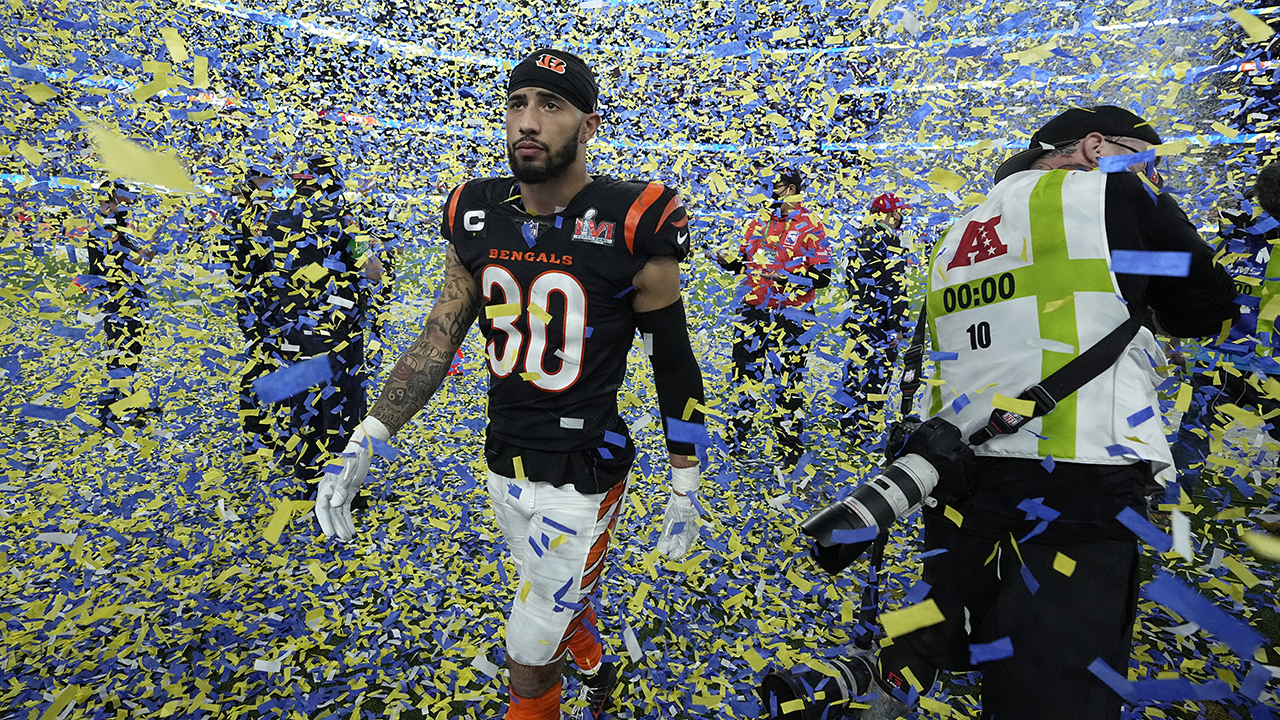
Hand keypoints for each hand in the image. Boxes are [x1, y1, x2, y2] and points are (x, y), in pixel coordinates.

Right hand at [315, 417, 389, 539]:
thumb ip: (342, 485)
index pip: (323, 504)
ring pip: (337, 513)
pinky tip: (351, 531)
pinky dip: (347, 521)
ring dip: (342, 525)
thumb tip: (336, 503)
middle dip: (333, 526)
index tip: (330, 531)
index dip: (325, 519)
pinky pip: (345, 511)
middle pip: (329, 511)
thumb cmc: (354, 457)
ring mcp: (337, 493)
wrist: (361, 449)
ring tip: (347, 538)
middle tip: (339, 538)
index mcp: (326, 484)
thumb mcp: (349, 469)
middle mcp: (329, 490)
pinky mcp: (346, 495)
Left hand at [655, 464, 700, 559]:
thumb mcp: (668, 528)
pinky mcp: (691, 516)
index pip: (682, 550)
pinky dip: (680, 531)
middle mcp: (692, 532)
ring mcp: (693, 523)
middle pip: (684, 543)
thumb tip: (662, 550)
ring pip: (685, 535)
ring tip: (671, 539)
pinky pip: (686, 527)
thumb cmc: (677, 512)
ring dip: (678, 539)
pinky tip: (676, 528)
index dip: (675, 555)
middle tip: (669, 549)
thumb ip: (665, 540)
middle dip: (676, 547)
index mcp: (687, 536)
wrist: (685, 496)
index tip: (669, 557)